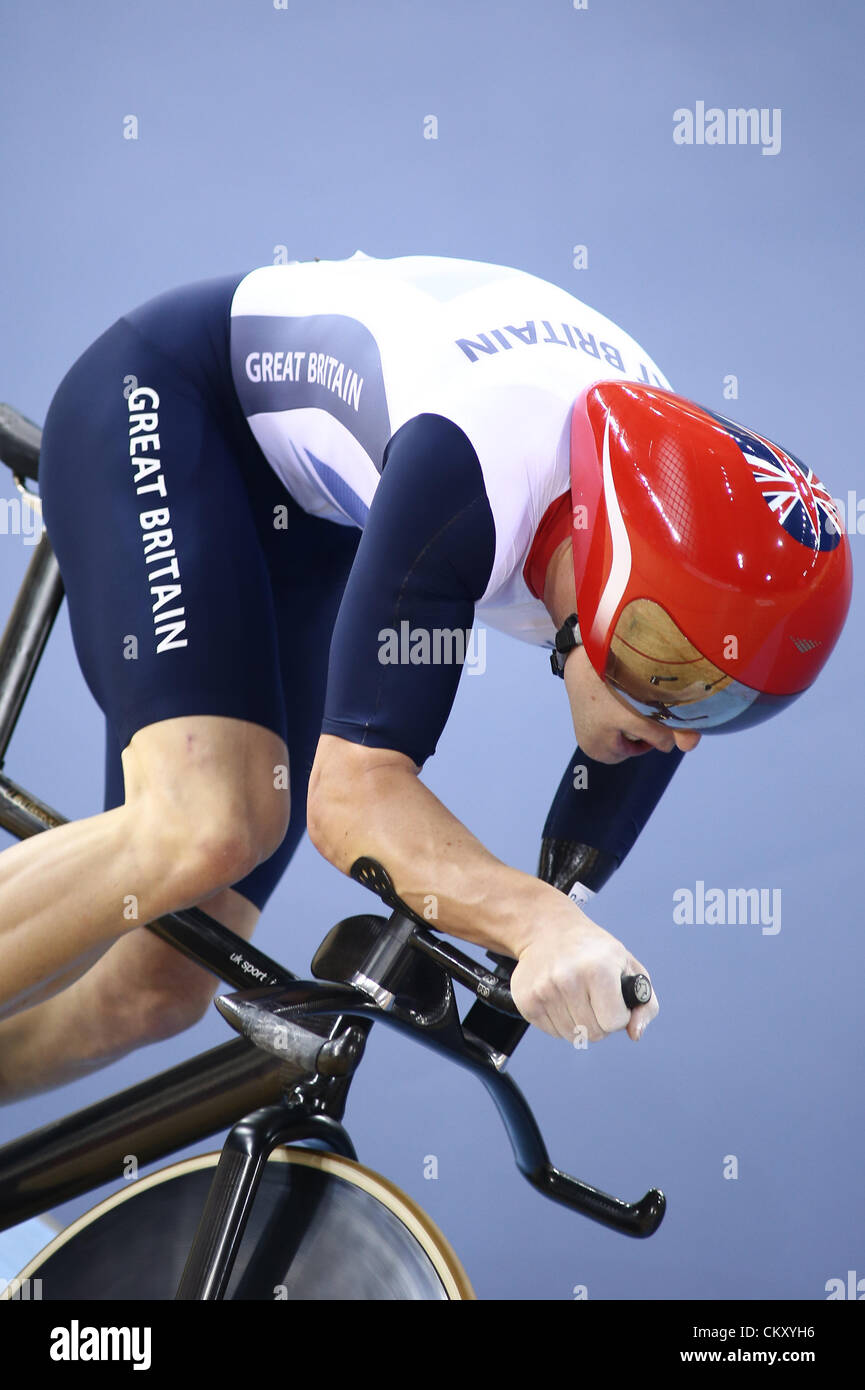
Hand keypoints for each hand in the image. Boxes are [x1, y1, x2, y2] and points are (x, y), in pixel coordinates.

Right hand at [508, 906, 657, 1042]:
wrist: (548, 929)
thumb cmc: (594, 950)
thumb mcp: (629, 966)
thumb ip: (645, 1004)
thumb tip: (635, 1034)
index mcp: (598, 969)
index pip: (614, 1023)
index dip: (619, 1014)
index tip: (613, 997)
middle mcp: (568, 979)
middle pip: (593, 1033)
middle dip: (600, 1021)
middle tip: (594, 997)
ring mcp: (543, 990)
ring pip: (572, 1036)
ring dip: (579, 1023)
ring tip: (577, 996)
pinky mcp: (525, 1000)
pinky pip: (552, 1032)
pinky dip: (560, 1021)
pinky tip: (560, 998)